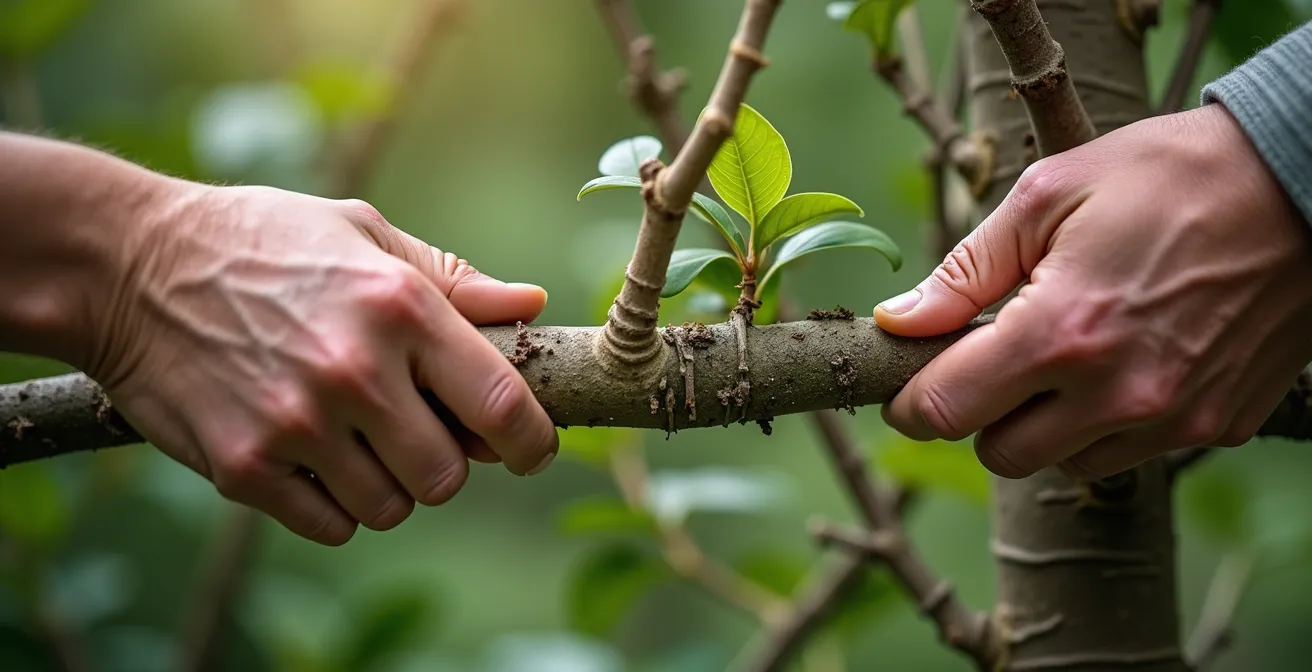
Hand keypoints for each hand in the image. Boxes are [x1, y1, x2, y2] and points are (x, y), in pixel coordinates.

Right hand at [86, 183, 557, 544]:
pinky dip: (333, 504)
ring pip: (391, 508)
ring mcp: (298, 426)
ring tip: (354, 437)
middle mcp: (356, 371)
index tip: (531, 449)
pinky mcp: (245, 468)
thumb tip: (531, 305)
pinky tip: (311, 456)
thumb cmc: (262, 241)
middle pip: (448, 476)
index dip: (534, 442)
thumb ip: (454, 279)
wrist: (128, 265)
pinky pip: (331, 525)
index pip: (504, 406)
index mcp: (400, 307)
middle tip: (415, 432)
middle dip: (445, 463)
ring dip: (387, 485)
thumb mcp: (363, 235)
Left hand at [874, 103, 1311, 479]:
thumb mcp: (1049, 194)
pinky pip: (1133, 453)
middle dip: (981, 412)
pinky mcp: (1219, 425)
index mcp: (1061, 332)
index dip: (911, 403)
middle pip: (1000, 454)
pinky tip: (1126, 359)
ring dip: (1047, 424)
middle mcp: (1118, 394)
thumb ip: (965, 270)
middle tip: (998, 354)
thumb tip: (900, 321)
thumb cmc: (1169, 174)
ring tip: (1070, 350)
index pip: (947, 411)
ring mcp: (1174, 419)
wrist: (1304, 181)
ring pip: (1065, 464)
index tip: (907, 384)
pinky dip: (1109, 424)